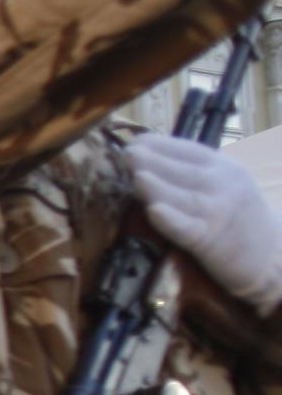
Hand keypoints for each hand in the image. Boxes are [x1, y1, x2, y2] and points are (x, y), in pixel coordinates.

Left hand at [129, 135, 281, 314]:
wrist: (270, 254)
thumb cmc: (238, 218)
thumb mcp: (225, 185)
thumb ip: (196, 173)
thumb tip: (151, 160)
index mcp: (226, 169)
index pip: (192, 151)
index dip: (162, 144)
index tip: (137, 139)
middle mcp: (224, 186)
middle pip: (185, 171)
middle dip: (154, 160)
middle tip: (128, 153)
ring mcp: (218, 213)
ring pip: (184, 196)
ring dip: (157, 186)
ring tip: (136, 176)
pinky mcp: (211, 241)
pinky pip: (187, 229)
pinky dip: (171, 219)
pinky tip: (153, 211)